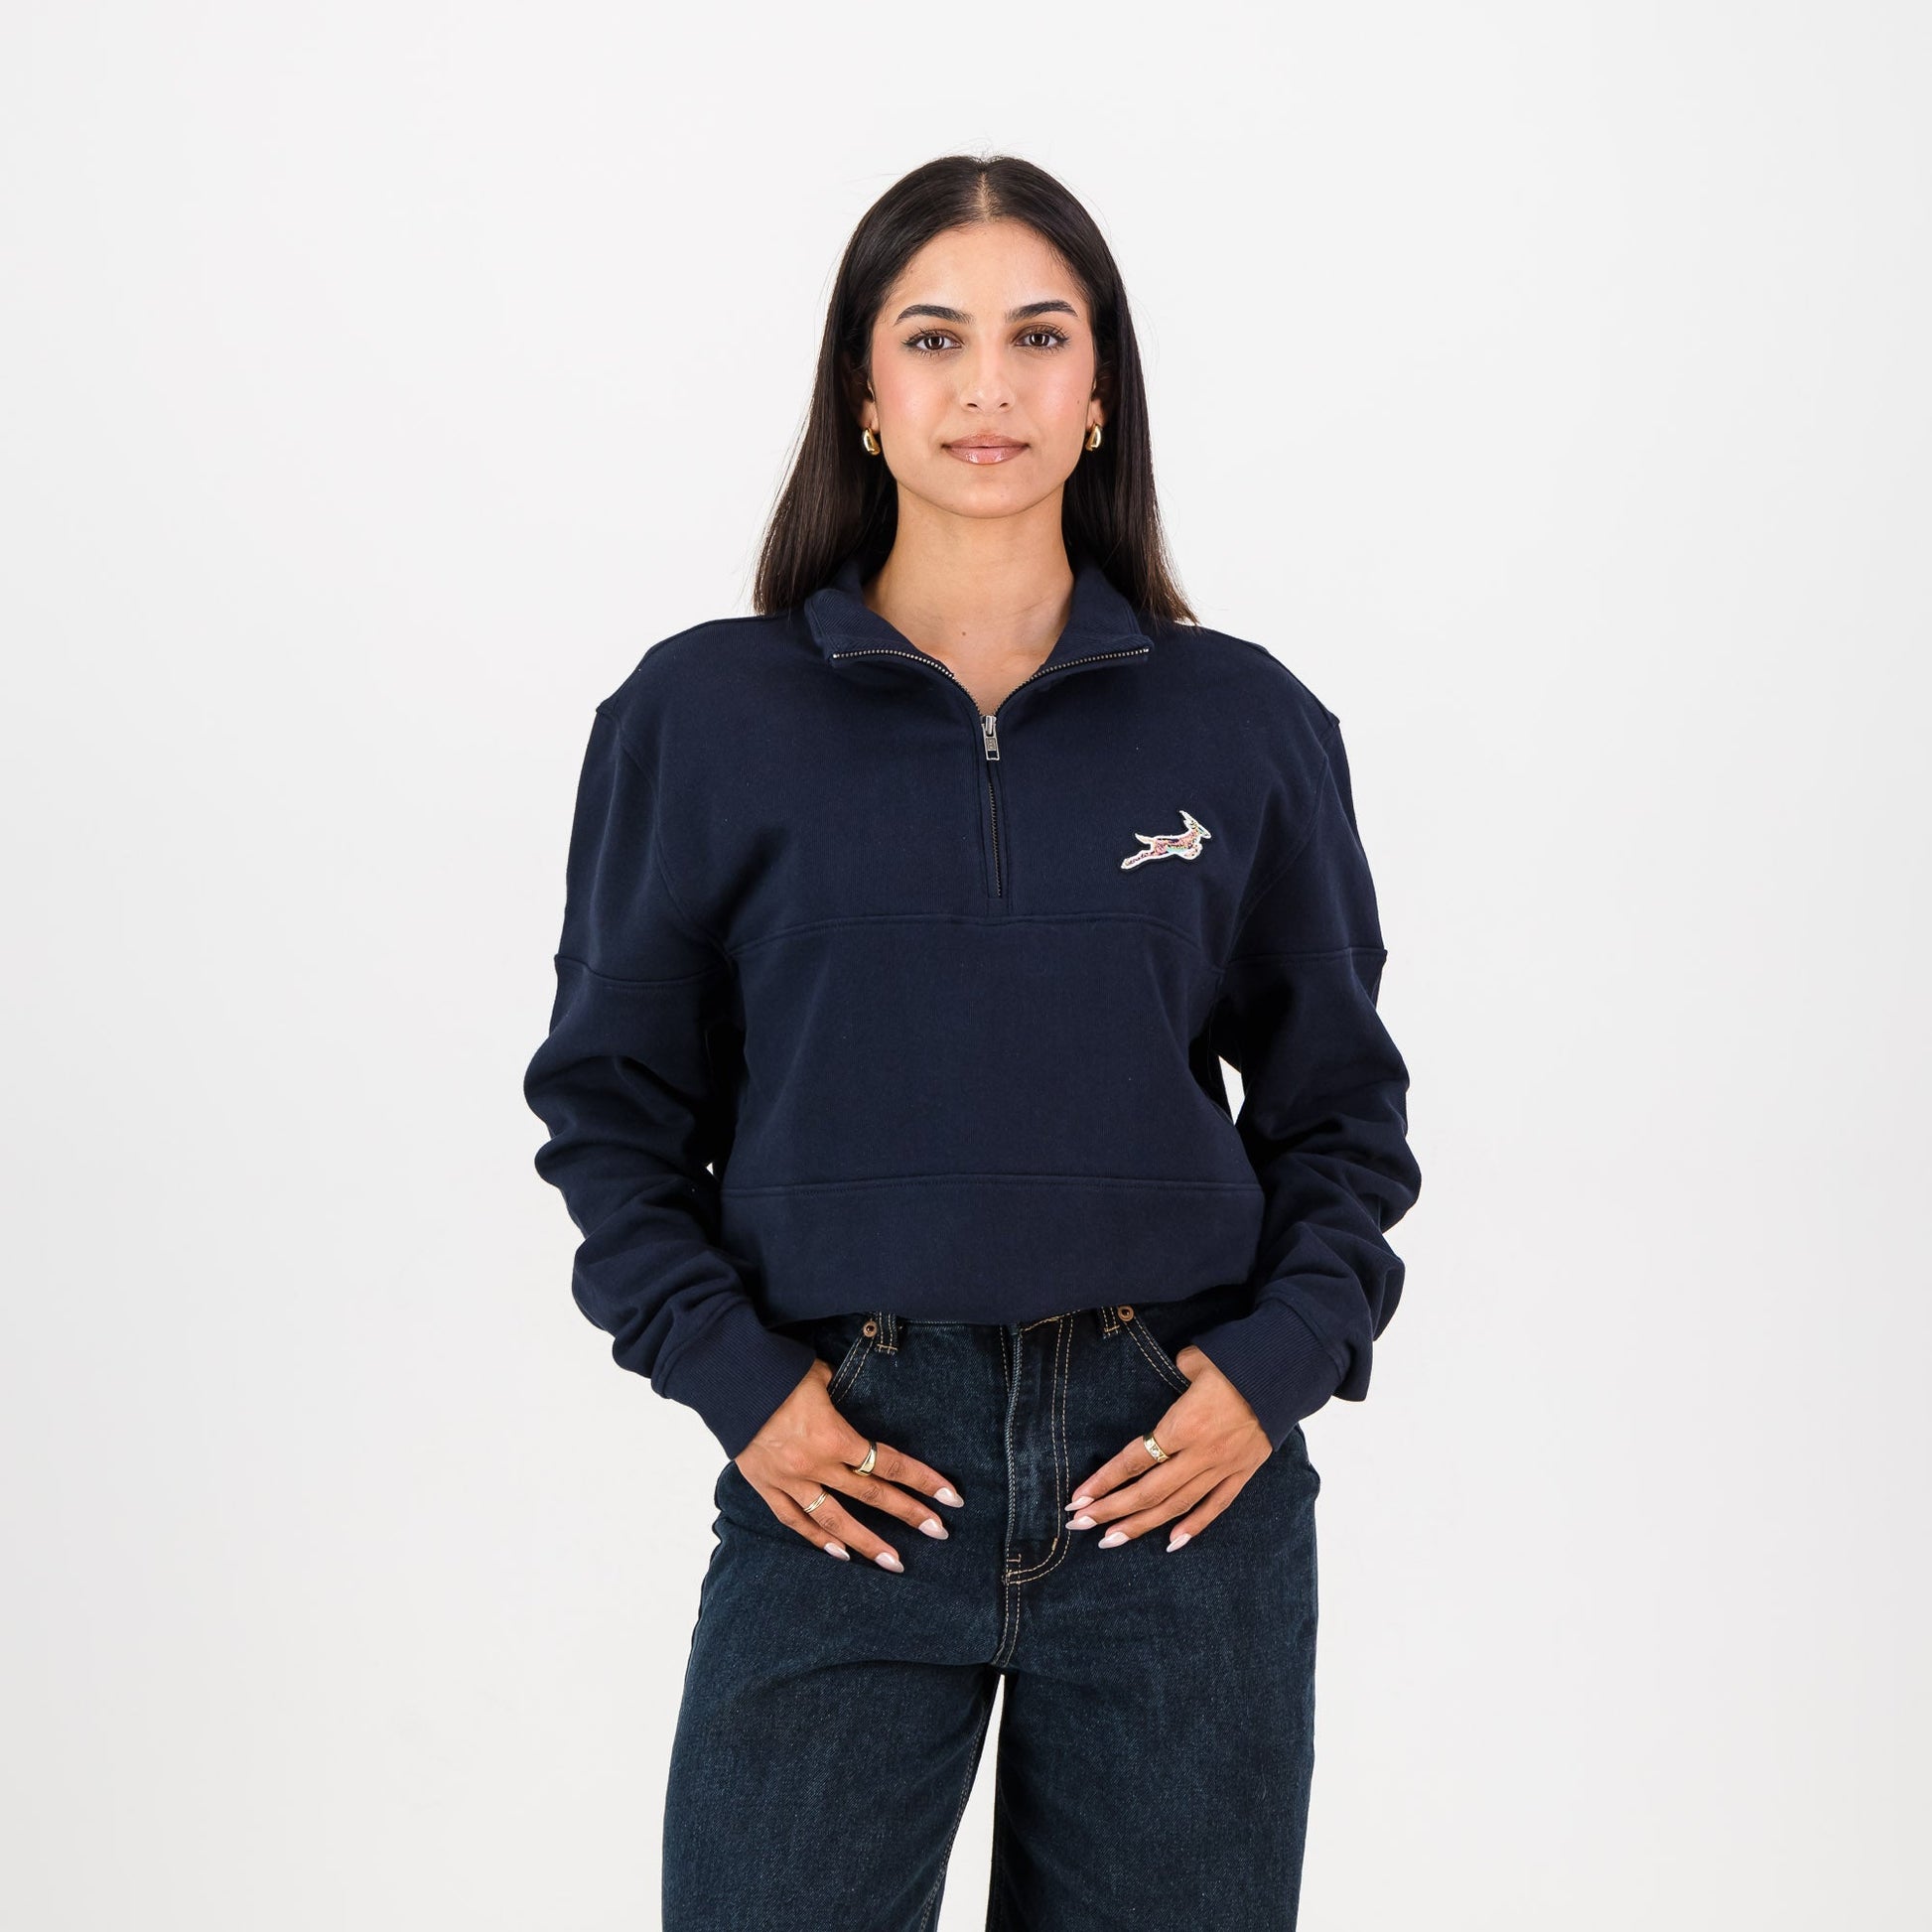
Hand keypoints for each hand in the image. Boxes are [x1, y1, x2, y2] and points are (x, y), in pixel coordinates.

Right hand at [736, 1357, 964, 1570]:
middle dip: (909, 1514)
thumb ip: (842, 1396)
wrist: (726, 1379)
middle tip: (939, 1533)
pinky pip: (793, 1520)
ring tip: (895, 1563)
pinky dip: (816, 1538)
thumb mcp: (820, 1376)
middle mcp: (815, 1465)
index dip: (922, 1480)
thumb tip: (854, 1401)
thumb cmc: (777, 1371)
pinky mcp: (765, 1486)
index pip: (888, 1464)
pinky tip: (839, 1553)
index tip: (950, 1496)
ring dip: (867, 1543)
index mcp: (834, 1436)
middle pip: (871, 1496)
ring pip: (834, 1520)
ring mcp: (789, 1480)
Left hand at [1063, 1345, 1271, 1552]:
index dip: (1105, 1480)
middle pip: (1149, 1491)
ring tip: (1111, 1540)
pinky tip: (1172, 1542)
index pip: (1135, 1459)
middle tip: (1079, 1524)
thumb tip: (1166, 1375)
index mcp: (1183, 1425)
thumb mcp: (1195, 1360)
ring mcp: (1223, 1467)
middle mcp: (1201, 1453)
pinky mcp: (1243, 1472)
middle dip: (1111, 1510)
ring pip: (1177, 1505)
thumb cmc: (1236, 1360)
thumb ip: (1173, 1373)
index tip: (1078, 1497)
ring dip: (1141, 1526)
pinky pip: (1216, 1506)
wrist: (1287, 1371)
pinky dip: (1194, 1526)